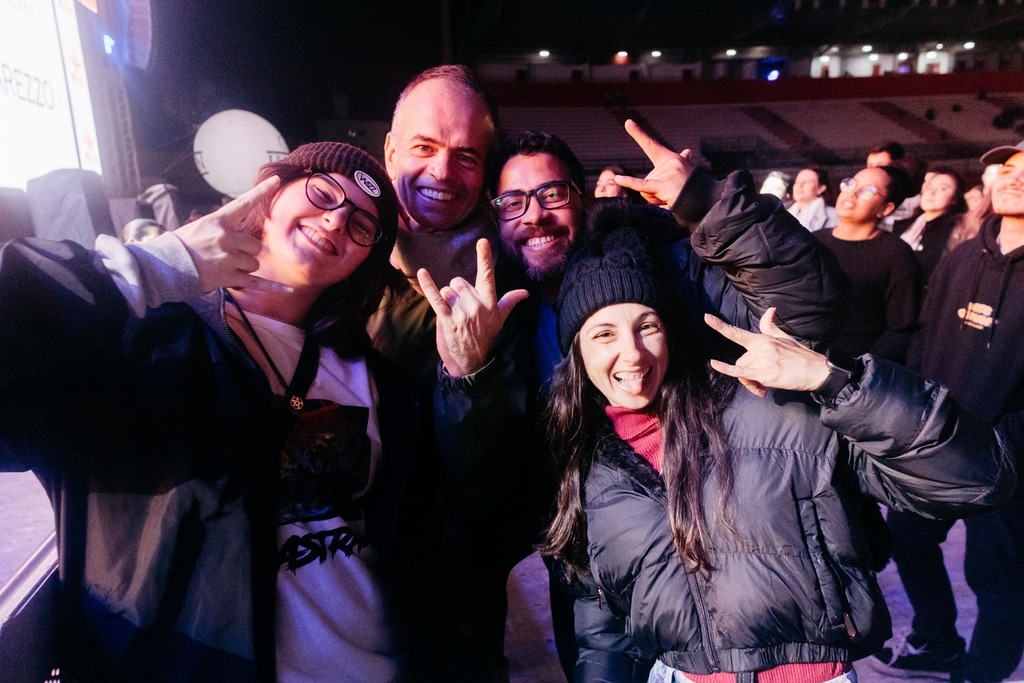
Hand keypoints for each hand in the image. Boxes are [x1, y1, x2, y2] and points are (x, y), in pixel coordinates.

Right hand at [173, 176, 290, 292]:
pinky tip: (288, 288)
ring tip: (224, 267)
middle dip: (247, 252)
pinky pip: (257, 282)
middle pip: (255, 245)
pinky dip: (273, 287)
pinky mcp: (228, 277)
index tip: (277, 180)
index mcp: (218, 221)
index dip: (262, 191)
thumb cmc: (180, 246)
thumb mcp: (200, 227)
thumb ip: (223, 228)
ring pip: (254, 263)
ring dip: (245, 267)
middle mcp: (226, 237)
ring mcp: (228, 258)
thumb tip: (244, 237)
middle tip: (229, 256)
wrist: (163, 267)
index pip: (244, 202)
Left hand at [418, 239, 528, 376]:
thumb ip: (510, 302)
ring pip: (447, 290)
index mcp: (489, 302)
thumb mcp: (500, 319)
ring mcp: (461, 312)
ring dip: (447, 299)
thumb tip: (525, 292)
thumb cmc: (485, 337)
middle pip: (459, 282)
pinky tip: (422, 272)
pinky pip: (436, 298)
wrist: (471, 362)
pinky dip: (428, 285)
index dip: (484, 258)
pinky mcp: (447, 319)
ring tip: (454, 315)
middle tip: (462, 309)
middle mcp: (477, 304)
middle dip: (457, 292)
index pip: (487, 276)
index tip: (482, 242)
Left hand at [613, 119, 693, 206]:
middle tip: (670, 196)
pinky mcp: (663, 185)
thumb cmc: (692, 189)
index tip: (628, 122)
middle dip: (653, 195)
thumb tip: (687, 152)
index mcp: (671, 158)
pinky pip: (642, 185)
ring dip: (654, 200)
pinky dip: (629, 182)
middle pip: (647, 180)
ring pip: (645, 190)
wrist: (703, 201)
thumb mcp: (685, 174)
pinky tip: (617, 179)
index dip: (638, 134)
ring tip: (670, 199)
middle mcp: (669, 162)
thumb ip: (682, 162)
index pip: (650, 145)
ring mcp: (667, 173)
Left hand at [705, 308, 829, 396]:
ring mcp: (762, 360)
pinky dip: (726, 369)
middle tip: (760, 382)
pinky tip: (714, 364)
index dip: (720, 326)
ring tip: (763, 388)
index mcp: (763, 339)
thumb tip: (770, 309)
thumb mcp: (784, 337)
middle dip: (747, 372)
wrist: (815, 371)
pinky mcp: (765, 374)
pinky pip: (741, 373)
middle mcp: (760, 347)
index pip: (737, 332)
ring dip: (750, 382)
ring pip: (742, 371)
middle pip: (740, 361)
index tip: (706, 317)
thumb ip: (770, 326)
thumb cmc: (800, 355)